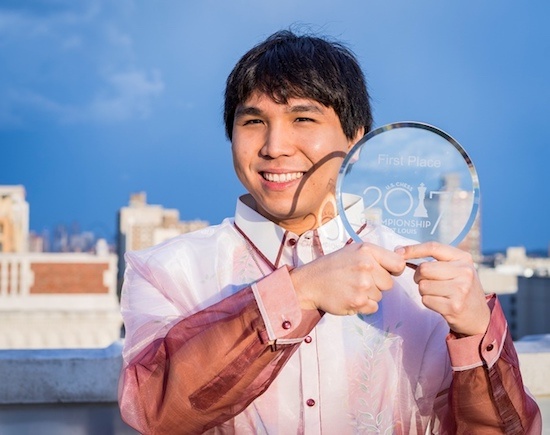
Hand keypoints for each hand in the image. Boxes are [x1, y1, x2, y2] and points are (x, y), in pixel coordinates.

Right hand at [291, 242, 405, 315]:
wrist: (311, 282)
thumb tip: (404, 260)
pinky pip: (373, 307)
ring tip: (350, 287)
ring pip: (380, 296)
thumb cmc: (334, 266)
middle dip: (377, 284)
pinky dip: (364, 305)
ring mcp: (363, 285)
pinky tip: (349, 297)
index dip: (393, 270)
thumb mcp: (354, 251)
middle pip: (389, 283)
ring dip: (369, 295)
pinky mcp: (358, 302)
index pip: (398, 264)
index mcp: (367, 251)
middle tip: (358, 280)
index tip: (384, 272)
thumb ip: (378, 255)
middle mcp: (367, 266)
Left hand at [396, 242, 489, 335]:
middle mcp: (464, 272)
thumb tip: (400, 252)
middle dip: (418, 276)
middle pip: (424, 269)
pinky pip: (426, 300)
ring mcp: (461, 290)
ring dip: (424, 291)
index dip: (413, 249)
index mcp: (463, 258)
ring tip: (437, 293)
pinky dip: (428, 301)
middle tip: (426, 281)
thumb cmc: (460, 288)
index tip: (398, 252)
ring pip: (423, 286)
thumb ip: (436, 260)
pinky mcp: (454, 306)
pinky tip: (440, 303)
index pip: (433, 248)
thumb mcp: (456, 268)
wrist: (478, 316)